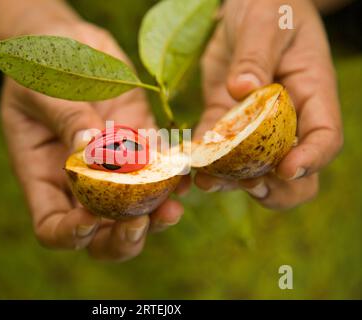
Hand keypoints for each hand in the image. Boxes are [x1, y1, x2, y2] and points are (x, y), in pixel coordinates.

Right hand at [1, 21, 186, 260]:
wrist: (70, 42)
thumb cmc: (41, 63)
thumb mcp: (43, 89)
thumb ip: (67, 121)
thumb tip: (91, 152)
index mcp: (44, 175)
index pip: (52, 226)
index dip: (70, 234)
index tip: (90, 218)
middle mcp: (80, 181)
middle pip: (99, 234)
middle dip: (121, 239)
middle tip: (140, 223)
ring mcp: (113, 167)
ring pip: (135, 211)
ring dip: (155, 216)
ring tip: (173, 208)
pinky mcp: (141, 145)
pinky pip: (158, 173)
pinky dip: (173, 179)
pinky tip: (185, 174)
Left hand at [195, 0, 342, 209]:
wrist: (243, 7)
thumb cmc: (267, 6)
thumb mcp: (265, 22)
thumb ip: (256, 55)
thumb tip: (244, 90)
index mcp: (312, 94)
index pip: (324, 138)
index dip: (310, 159)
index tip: (285, 168)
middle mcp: (288, 119)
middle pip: (294, 173)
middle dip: (273, 187)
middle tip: (246, 185)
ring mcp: (255, 126)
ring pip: (253, 170)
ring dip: (231, 182)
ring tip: (206, 182)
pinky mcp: (225, 122)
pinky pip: (216, 151)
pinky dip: (204, 162)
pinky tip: (188, 165)